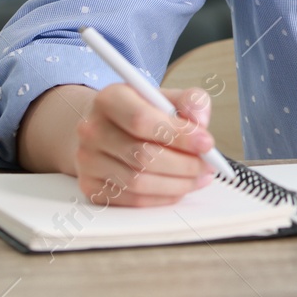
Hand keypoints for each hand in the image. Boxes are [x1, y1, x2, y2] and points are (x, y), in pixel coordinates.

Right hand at [72, 85, 219, 206]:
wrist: (104, 129)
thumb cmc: (140, 112)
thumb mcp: (165, 96)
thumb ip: (190, 101)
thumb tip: (201, 123)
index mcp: (109, 99)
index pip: (142, 120)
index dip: (179, 134)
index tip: (207, 143)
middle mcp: (92, 130)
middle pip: (142, 155)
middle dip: (184, 164)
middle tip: (208, 165)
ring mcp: (87, 161)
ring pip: (138, 182)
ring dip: (177, 184)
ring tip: (199, 177)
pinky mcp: (91, 187)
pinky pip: (132, 200)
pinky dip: (163, 198)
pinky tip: (179, 188)